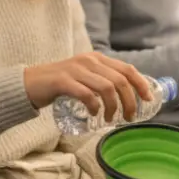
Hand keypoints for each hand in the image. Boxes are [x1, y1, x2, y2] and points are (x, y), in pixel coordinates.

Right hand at [24, 52, 151, 121]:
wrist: (30, 83)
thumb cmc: (62, 85)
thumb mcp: (87, 78)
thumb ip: (104, 81)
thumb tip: (131, 97)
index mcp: (98, 59)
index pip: (127, 69)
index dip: (141, 84)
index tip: (148, 100)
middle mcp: (89, 61)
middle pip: (120, 81)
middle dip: (130, 101)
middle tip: (129, 117)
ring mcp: (75, 69)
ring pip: (107, 88)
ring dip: (113, 107)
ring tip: (110, 119)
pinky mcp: (62, 81)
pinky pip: (86, 94)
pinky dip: (95, 106)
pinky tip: (94, 114)